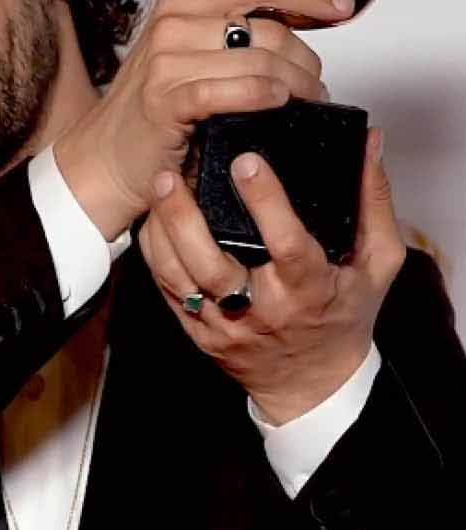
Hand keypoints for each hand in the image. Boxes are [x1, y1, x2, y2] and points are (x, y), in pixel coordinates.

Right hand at [54, 0, 351, 240]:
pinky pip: (233, 90)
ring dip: (296, 86)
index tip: (343, 5)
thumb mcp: (187, 59)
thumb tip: (296, 38)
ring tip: (305, 106)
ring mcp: (167, 61)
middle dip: (307, 62)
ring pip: (260, 61)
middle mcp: (173, 24)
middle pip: (269, 29)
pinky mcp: (167, 99)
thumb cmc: (152, 114)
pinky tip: (278, 106)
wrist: (104, 159)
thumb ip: (229, 38)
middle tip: (316, 89)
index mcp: (182, 4)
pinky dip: (263, 97)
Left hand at [138, 129, 405, 422]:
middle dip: (187, 218)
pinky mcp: (200, 333)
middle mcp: (262, 309)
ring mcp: (225, 325)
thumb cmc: (346, 316)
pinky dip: (155, 256)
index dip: (266, 202)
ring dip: (163, 233)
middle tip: (170, 174)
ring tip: (157, 187)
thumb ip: (373, 203)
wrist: (312, 385)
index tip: (246, 161)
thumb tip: (367, 143)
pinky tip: (152, 221)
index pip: (285, 244)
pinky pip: (169, 292)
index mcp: (308, 290)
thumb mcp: (378, 264)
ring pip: (181, 279)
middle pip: (213, 265)